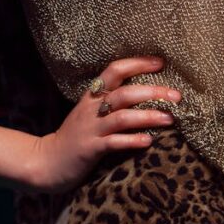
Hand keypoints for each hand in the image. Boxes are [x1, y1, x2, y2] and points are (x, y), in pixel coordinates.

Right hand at [33, 56, 180, 192]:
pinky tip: (148, 141)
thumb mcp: (90, 112)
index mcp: (93, 95)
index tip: (161, 62)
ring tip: (169, 119)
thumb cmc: (76, 135)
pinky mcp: (90, 149)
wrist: (47, 161)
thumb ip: (112, 101)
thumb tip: (148, 92)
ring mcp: (91, 128)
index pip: (115, 70)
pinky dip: (132, 140)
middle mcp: (92, 108)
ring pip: (122, 117)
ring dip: (148, 116)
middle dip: (153, 92)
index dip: (138, 64)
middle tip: (176, 96)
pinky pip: (114, 143)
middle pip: (125, 93)